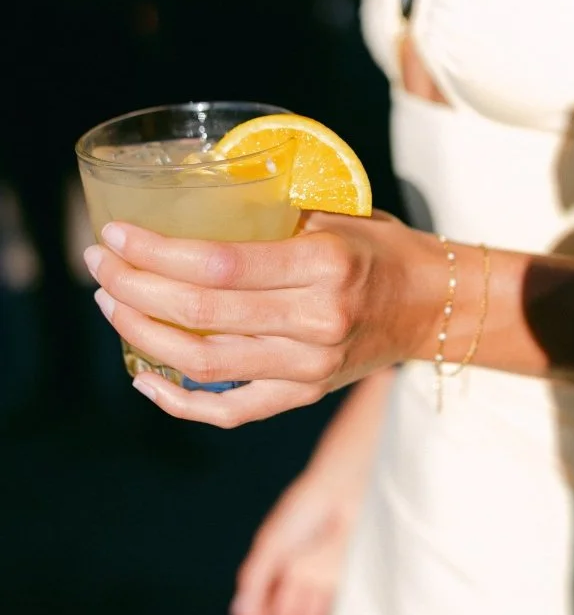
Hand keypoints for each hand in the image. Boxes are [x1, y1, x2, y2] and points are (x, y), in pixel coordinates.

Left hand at [83, 211, 441, 424]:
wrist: (433, 306)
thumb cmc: (382, 248)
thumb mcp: (339, 214)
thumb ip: (274, 216)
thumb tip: (193, 203)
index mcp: (324, 266)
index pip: (219, 265)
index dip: (155, 251)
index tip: (115, 234)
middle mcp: (317, 321)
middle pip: (202, 316)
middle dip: (134, 288)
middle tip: (98, 264)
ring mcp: (310, 367)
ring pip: (205, 365)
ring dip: (143, 335)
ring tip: (111, 303)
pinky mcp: (305, 396)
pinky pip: (231, 411)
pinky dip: (179, 402)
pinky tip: (143, 378)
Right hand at [229, 467, 359, 614]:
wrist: (345, 489)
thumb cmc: (304, 509)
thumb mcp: (272, 542)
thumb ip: (255, 578)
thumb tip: (238, 613)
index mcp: (272, 560)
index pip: (259, 601)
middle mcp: (293, 572)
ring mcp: (317, 576)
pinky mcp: (340, 578)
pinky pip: (328, 612)